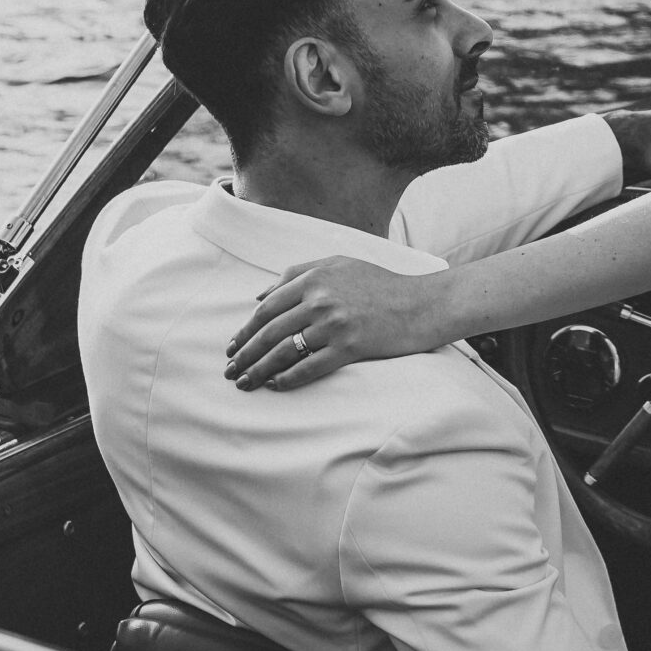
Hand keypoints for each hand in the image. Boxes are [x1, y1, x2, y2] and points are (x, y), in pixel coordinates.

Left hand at [225, 257, 457, 389]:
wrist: (421, 304)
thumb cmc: (380, 284)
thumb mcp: (340, 264)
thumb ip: (298, 273)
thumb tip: (260, 296)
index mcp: (315, 277)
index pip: (267, 308)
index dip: (246, 330)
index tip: (232, 345)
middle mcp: (320, 299)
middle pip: (270, 331)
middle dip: (245, 354)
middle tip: (230, 370)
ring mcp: (334, 324)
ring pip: (284, 352)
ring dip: (260, 370)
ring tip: (245, 383)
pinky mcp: (349, 347)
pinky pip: (309, 367)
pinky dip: (288, 379)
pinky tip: (276, 386)